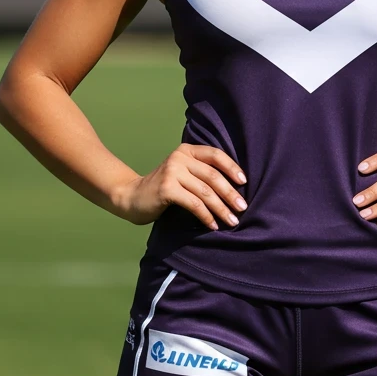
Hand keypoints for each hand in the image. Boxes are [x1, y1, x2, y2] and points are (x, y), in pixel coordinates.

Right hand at [112, 143, 246, 230]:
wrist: (132, 196)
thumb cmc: (164, 188)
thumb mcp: (183, 173)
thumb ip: (201, 173)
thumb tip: (235, 187)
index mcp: (186, 150)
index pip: (215, 154)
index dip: (232, 167)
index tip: (244, 182)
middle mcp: (179, 157)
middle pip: (213, 175)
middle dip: (230, 193)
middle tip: (243, 208)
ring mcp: (172, 172)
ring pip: (205, 192)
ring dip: (221, 208)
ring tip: (232, 220)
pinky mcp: (167, 189)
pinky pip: (194, 204)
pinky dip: (206, 216)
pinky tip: (213, 225)